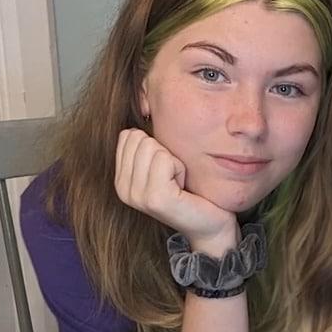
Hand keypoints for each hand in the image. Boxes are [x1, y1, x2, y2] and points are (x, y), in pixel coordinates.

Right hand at [114, 128, 235, 249]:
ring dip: (174, 162)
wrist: (210, 225)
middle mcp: (123, 189)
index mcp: (121, 180)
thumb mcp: (163, 165)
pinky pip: (165, 159)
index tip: (166, 170)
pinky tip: (183, 187)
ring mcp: (137, 195)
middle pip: (141, 139)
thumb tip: (144, 106)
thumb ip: (146, 146)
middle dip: (166, 153)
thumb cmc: (191, 191)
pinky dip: (180, 168)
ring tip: (179, 184)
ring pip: (153, 147)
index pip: (128, 135)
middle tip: (174, 178)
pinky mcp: (155, 198)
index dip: (156, 147)